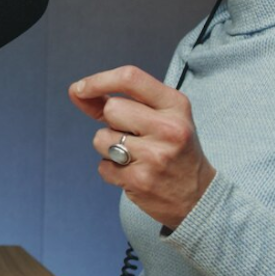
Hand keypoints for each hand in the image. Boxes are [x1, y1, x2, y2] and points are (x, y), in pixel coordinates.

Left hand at [69, 66, 215, 229]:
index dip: (98, 80)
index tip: (80, 89)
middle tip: (133, 136)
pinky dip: (111, 170)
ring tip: (135, 157)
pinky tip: (134, 173)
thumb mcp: (162, 117)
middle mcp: (168, 128)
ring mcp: (155, 155)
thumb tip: (76, 91)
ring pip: (101, 138)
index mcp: (176, 105)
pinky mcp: (140, 180)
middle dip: (112, 122)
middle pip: (112, 109)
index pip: (130, 78)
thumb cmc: (174, 150)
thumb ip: (121, 101)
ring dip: (108, 148)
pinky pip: (103, 166)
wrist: (198, 197)